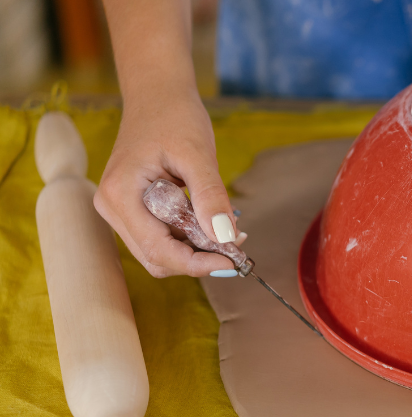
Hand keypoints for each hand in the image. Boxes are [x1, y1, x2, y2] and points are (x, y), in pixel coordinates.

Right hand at [94, 91, 239, 277]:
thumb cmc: (174, 117)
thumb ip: (210, 197)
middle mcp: (111, 208)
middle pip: (157, 257)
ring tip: (228, 229)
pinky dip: (188, 237)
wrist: (157, 94)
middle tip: (236, 244)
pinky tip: (212, 222)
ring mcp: (119, 210)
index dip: (196, 263)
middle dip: (198, 258)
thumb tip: (225, 237)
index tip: (232, 260)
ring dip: (195, 249)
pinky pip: (160, 236)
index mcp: (120, 195)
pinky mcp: (131, 209)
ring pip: (159, 251)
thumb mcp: (199, 154)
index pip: (157, 250)